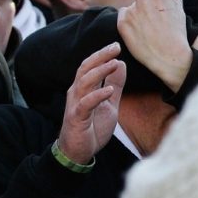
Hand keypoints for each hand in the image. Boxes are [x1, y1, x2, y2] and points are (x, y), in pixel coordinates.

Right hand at [57, 42, 125, 165]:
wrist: (78, 152)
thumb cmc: (91, 127)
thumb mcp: (109, 104)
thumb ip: (115, 85)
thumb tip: (121, 64)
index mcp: (83, 88)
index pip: (90, 66)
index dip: (102, 55)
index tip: (117, 45)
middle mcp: (76, 93)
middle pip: (85, 69)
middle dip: (100, 57)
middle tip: (115, 47)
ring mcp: (75, 104)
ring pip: (84, 82)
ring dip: (99, 72)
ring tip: (114, 64)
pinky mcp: (76, 118)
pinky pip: (85, 104)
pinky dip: (97, 95)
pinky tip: (109, 91)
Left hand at [117, 0, 192, 92]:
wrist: (168, 55)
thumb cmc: (177, 33)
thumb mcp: (180, 9)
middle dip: (148, 4)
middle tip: (155, 19)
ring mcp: (130, 10)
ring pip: (133, 7)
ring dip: (138, 14)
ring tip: (148, 29)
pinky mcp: (122, 22)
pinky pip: (124, 16)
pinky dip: (129, 21)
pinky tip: (139, 32)